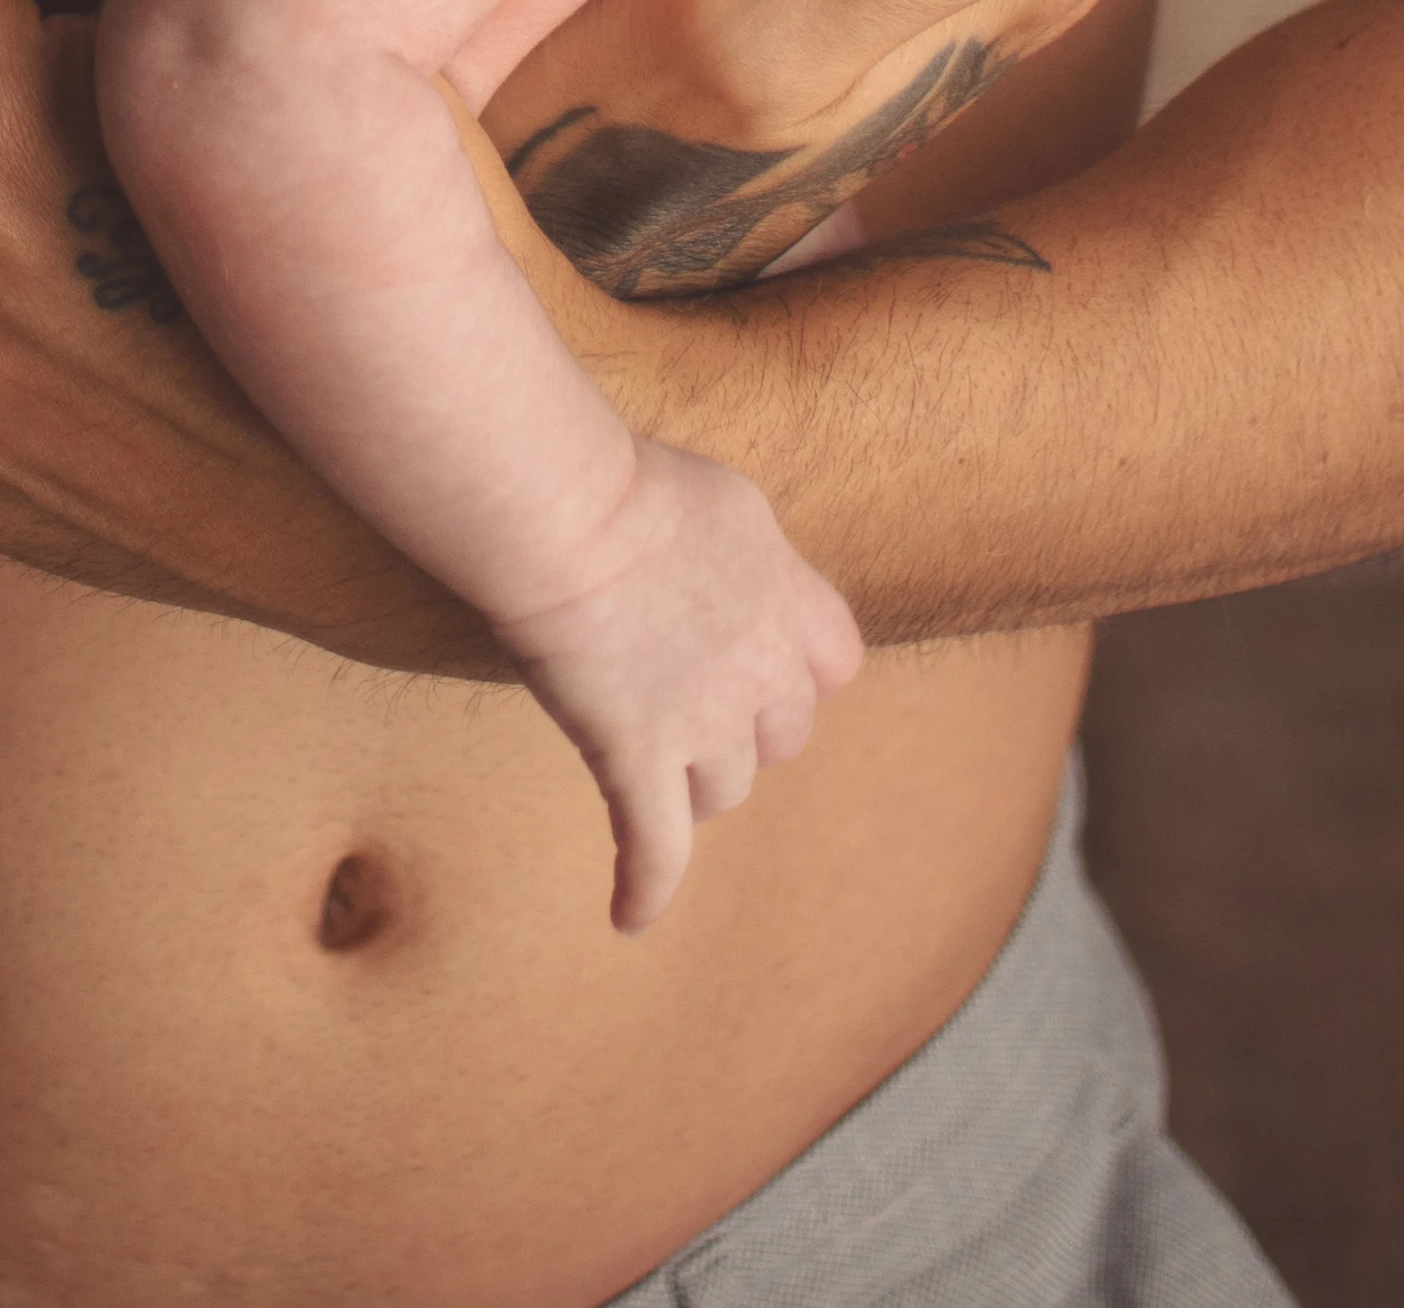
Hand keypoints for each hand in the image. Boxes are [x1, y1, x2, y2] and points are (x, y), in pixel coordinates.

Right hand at [490, 438, 864, 930]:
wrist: (567, 514)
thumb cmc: (631, 485)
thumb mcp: (727, 503)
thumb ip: (751, 556)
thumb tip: (746, 574)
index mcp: (791, 600)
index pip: (835, 666)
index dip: (799, 672)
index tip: (767, 666)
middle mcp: (762, 670)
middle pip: (781, 737)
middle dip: (748, 729)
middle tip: (693, 707)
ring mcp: (701, 722)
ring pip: (723, 789)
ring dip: (695, 784)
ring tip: (657, 776)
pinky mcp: (637, 757)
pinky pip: (655, 844)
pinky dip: (645, 886)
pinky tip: (631, 918)